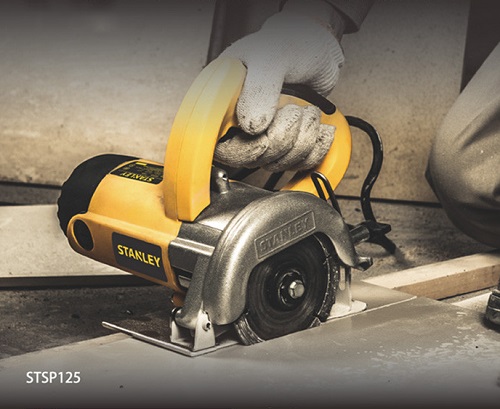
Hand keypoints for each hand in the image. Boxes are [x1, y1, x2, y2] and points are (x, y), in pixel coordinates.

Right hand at [214, 7, 343, 170]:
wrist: (318, 52)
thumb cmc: (291, 44)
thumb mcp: (273, 57)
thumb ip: (260, 88)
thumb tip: (251, 126)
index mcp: (222, 99)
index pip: (215, 141)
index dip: (239, 149)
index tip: (262, 140)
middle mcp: (238, 121)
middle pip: (249, 157)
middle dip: (281, 138)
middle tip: (296, 110)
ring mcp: (260, 135)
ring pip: (276, 162)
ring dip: (302, 139)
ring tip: (309, 111)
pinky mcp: (283, 145)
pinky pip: (297, 164)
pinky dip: (315, 148)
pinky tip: (319, 128)